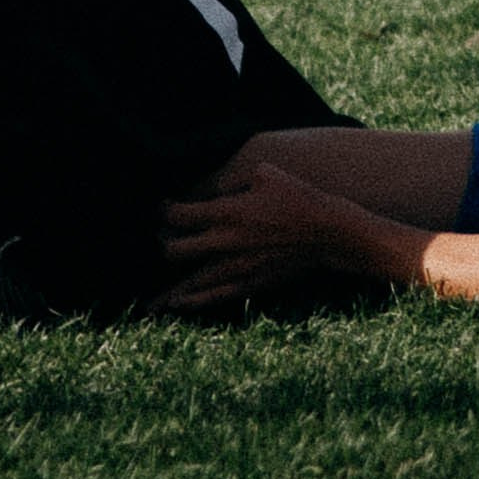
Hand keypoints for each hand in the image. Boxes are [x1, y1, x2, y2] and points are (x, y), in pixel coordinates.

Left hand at [160, 161, 358, 311]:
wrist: (328, 232)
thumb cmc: (297, 197)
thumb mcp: (263, 173)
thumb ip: (230, 180)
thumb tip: (209, 185)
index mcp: (226, 212)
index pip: (178, 214)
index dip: (164, 210)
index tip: (164, 206)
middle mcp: (225, 242)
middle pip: (175, 250)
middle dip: (164, 242)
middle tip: (164, 237)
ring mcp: (237, 267)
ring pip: (191, 281)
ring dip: (170, 287)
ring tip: (150, 301)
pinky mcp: (251, 283)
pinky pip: (216, 296)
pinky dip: (194, 301)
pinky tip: (178, 305)